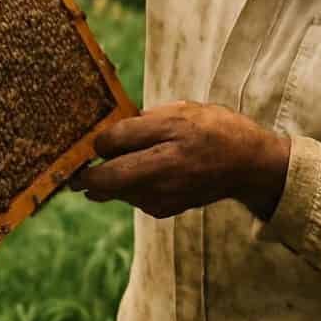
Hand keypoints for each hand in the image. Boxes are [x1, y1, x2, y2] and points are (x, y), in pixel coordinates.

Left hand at [72, 102, 290, 220]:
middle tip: (73, 172)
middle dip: (85, 175)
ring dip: (106, 181)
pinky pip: (131, 198)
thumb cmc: (213, 129)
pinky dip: (126, 188)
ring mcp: (163, 196)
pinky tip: (139, 174)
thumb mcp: (181, 110)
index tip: (92, 140)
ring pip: (116, 191)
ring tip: (111, 165)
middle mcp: (165, 171)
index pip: (115, 140)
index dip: (97, 140)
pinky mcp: (162, 210)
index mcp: (170, 138)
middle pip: (106, 179)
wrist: (247, 165)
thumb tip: (106, 134)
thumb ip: (143, 120)